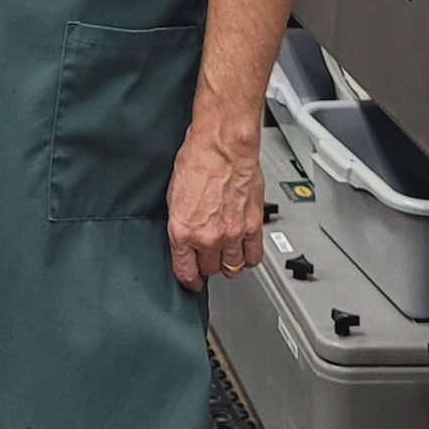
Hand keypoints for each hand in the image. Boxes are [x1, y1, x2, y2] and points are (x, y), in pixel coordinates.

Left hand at [165, 126, 264, 290]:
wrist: (223, 146)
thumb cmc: (197, 160)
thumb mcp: (174, 195)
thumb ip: (180, 221)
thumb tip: (184, 234)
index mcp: (182, 231)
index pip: (185, 271)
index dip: (188, 280)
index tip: (191, 282)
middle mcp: (207, 237)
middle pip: (210, 269)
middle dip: (208, 264)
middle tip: (208, 256)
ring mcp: (232, 234)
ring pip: (232, 266)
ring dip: (229, 262)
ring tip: (227, 253)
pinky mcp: (252, 227)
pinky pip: (254, 256)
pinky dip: (249, 257)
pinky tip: (245, 250)